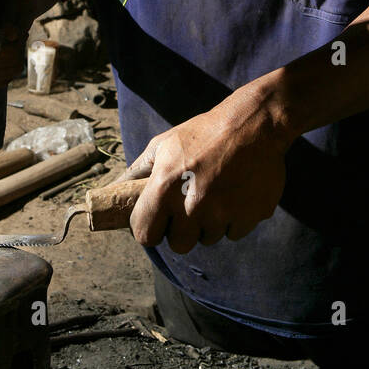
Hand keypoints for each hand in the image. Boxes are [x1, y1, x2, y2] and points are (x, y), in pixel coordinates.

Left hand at [123, 87, 290, 253]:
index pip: (145, 234)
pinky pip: (234, 233)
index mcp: (165, 187)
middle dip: (182, 230)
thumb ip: (138, 171)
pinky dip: (234, 219)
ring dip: (209, 223)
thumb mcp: (164, 144)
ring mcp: (223, 213)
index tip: (157, 221)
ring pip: (208, 238)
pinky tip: (235, 194)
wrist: (253, 124)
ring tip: (216, 194)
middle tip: (189, 208)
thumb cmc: (203, 133)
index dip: (150, 228)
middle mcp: (192, 206)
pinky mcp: (249, 216)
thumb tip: (115, 188)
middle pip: (179, 244)